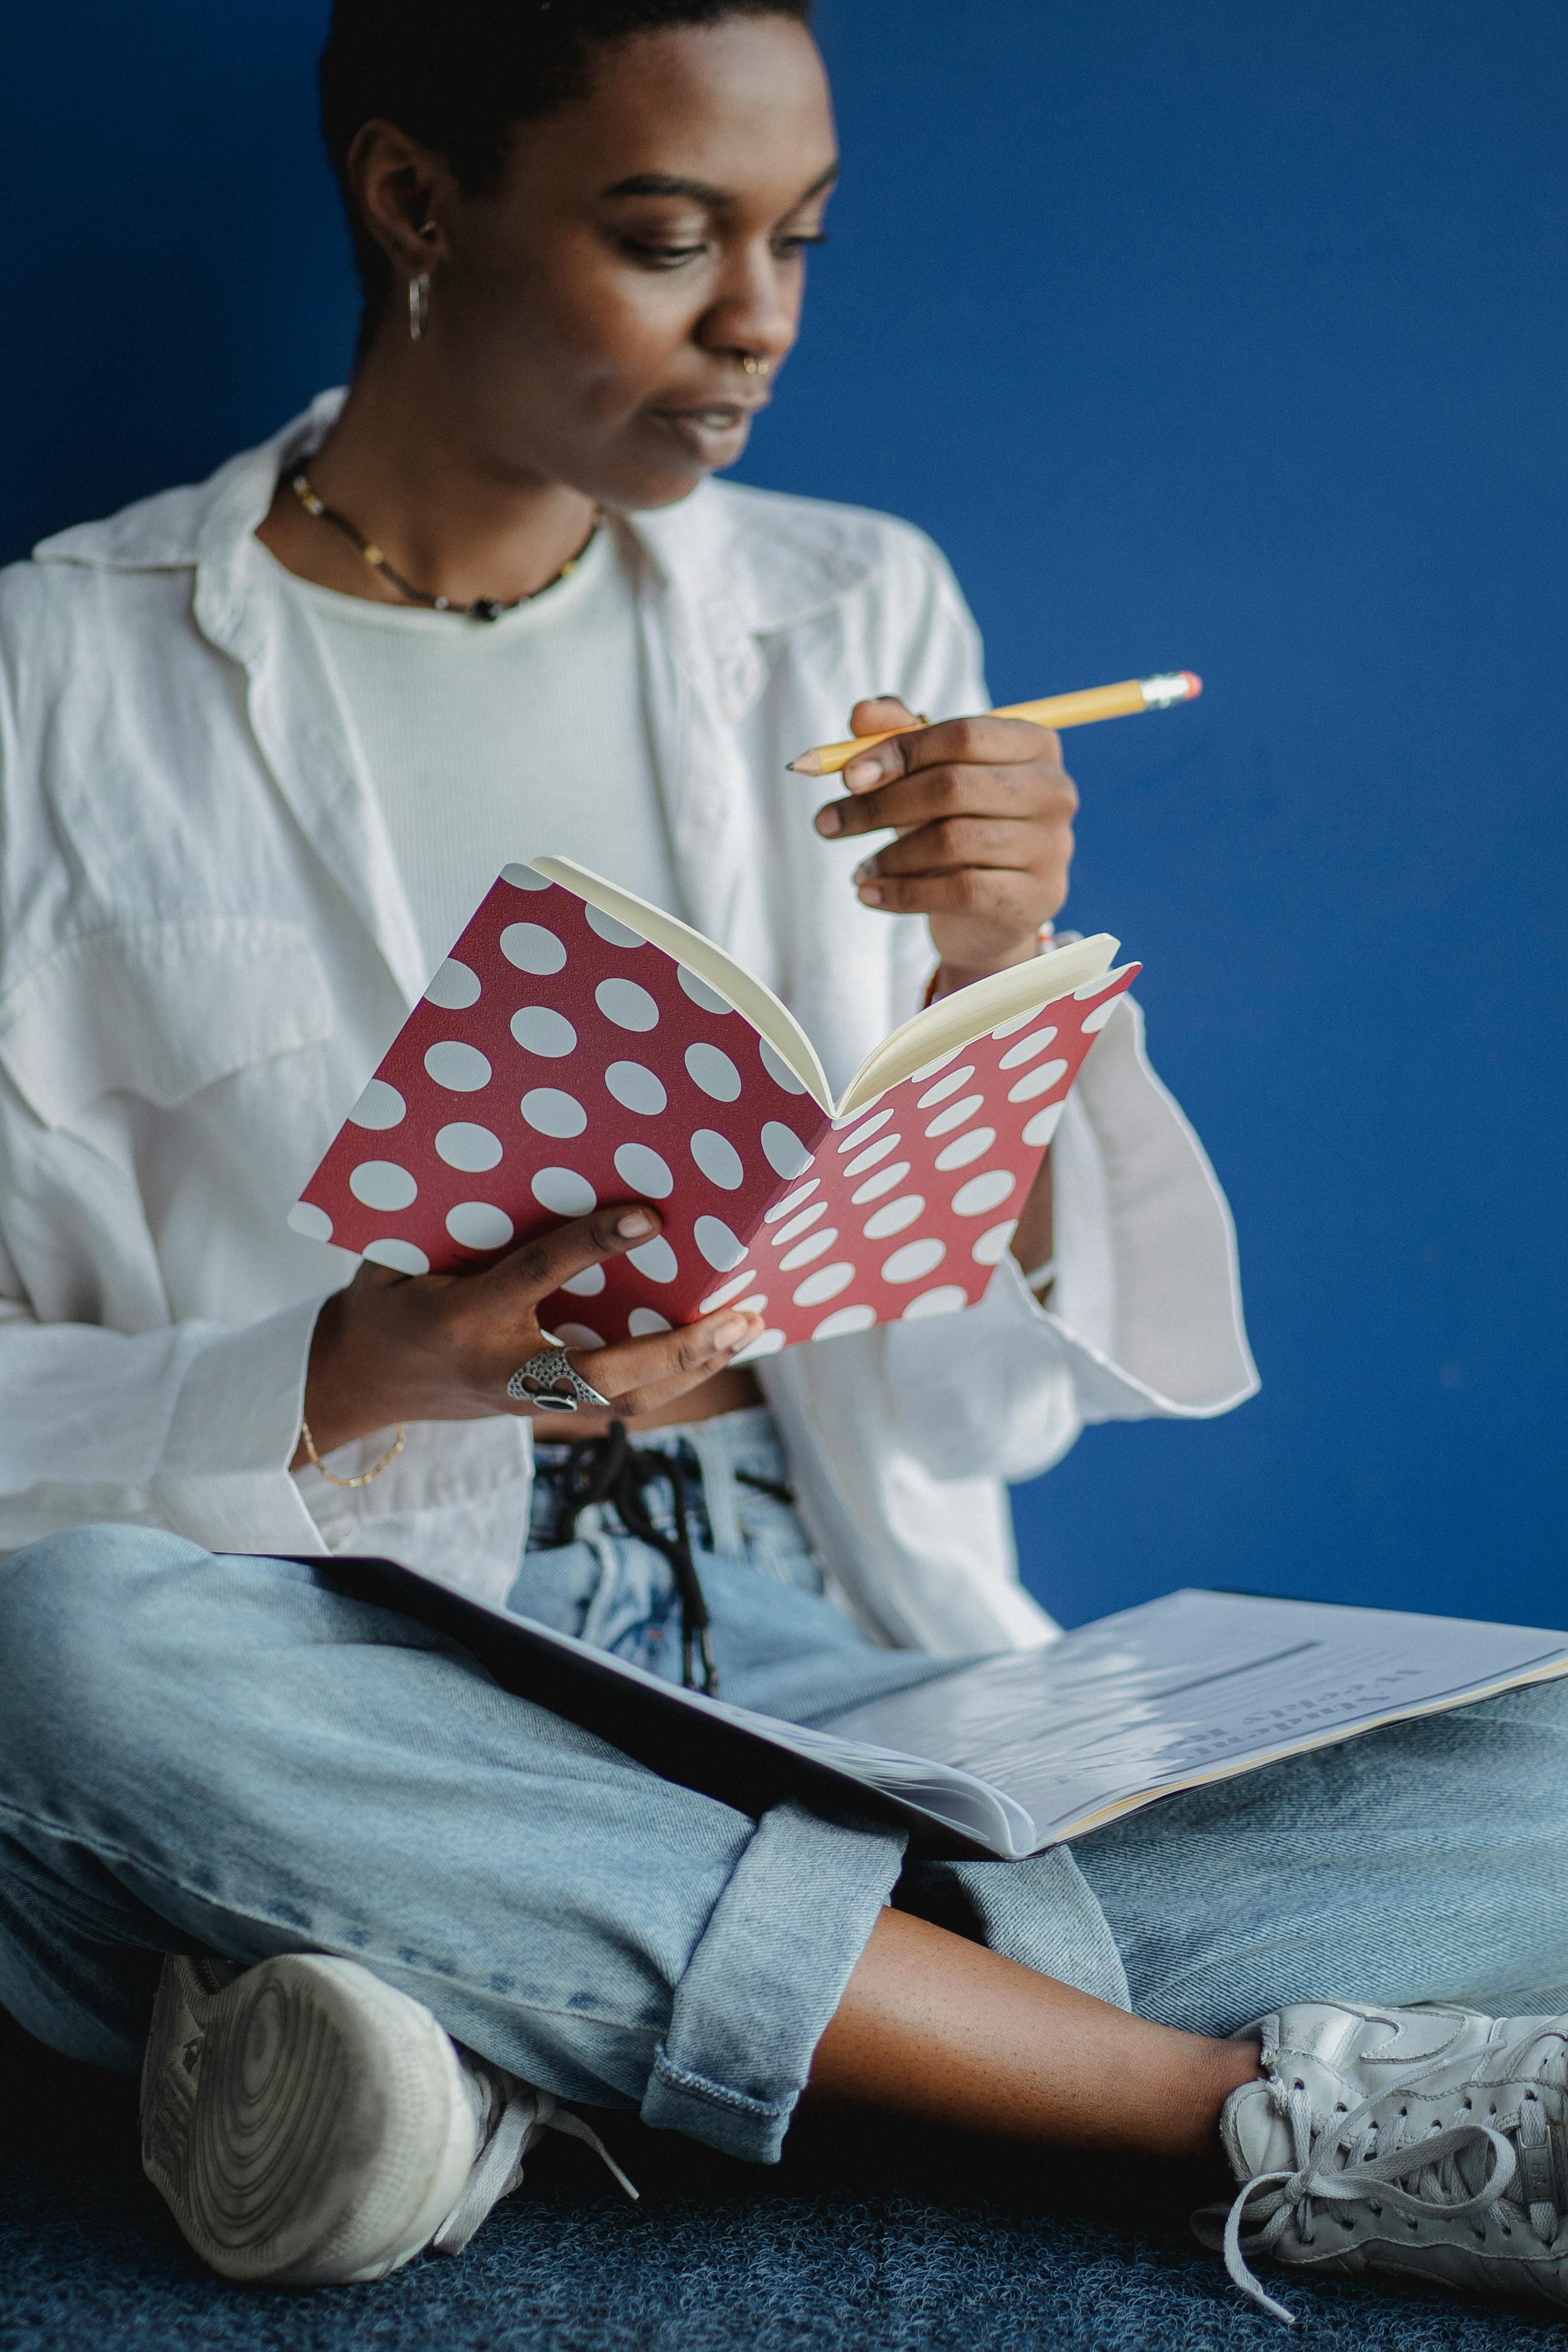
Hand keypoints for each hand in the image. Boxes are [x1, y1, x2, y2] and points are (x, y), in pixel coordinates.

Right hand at [297, 1205, 762, 1456]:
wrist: (355, 1383)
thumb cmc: (386, 1299)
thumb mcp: (400, 1253)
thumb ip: (463, 1224)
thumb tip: (540, 1164)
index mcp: (458, 1317)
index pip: (536, 1277)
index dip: (593, 1244)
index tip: (650, 1216)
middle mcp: (497, 1371)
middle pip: (602, 1375)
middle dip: (676, 1350)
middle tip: (739, 1315)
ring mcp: (521, 1403)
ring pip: (620, 1402)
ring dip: (688, 1370)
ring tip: (745, 1329)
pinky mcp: (537, 1415)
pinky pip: (613, 1405)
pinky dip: (667, 1380)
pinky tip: (711, 1351)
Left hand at [813, 696, 1076, 985]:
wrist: (988, 914)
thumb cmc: (957, 826)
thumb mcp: (927, 777)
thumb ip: (897, 736)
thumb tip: (861, 713)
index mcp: (1034, 745)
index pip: (962, 735)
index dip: (898, 751)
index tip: (846, 777)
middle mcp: (1053, 790)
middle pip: (952, 787)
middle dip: (879, 806)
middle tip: (827, 823)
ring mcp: (1051, 846)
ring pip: (951, 841)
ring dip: (889, 856)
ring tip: (858, 870)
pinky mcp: (1035, 897)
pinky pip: (957, 890)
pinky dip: (901, 893)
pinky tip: (868, 893)